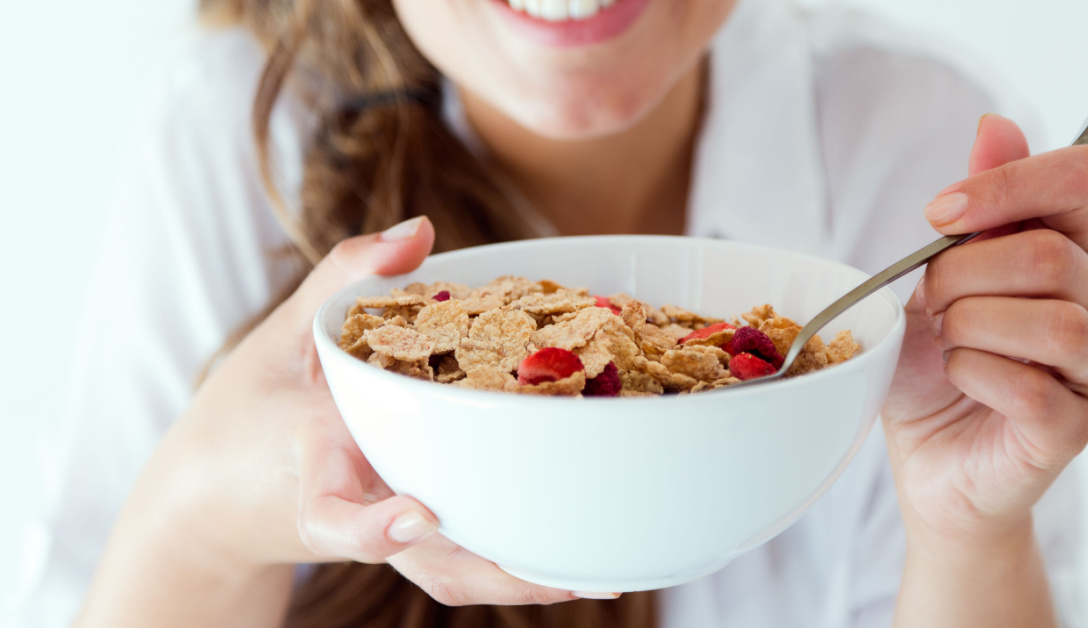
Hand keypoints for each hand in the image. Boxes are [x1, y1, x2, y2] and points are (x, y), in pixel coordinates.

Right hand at [96, 217, 589, 616]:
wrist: (213, 499)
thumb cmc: (246, 414)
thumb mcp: (282, 333)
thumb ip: (345, 275)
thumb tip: (423, 228)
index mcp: (316, 461)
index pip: (330, 511)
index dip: (371, 525)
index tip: (417, 516)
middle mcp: (357, 509)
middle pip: (426, 563)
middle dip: (499, 572)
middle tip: (576, 574)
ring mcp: (381, 537)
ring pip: (453, 576)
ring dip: (523, 580)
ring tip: (604, 577)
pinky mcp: (401, 543)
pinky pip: (460, 561)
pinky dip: (514, 561)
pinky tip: (576, 556)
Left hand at [881, 115, 1087, 548]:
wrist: (927, 458)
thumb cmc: (932, 365)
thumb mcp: (934, 278)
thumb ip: (973, 210)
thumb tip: (995, 125)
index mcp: (1070, 251)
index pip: (1087, 177)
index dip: (1012, 184)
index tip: (940, 216)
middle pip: (1048, 255)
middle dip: (961, 276)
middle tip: (928, 303)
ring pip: (1051, 322)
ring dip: (971, 327)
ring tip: (947, 342)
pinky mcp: (1075, 425)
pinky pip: (1032, 387)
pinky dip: (975, 376)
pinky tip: (959, 378)